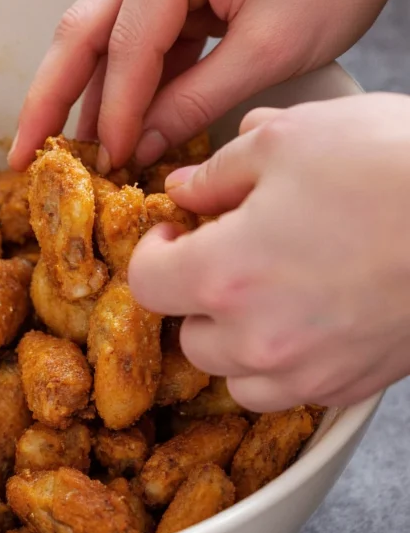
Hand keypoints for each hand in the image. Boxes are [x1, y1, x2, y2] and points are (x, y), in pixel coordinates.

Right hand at [7, 0, 397, 172]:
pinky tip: (118, 131)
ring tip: (65, 155)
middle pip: (80, 37)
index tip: (109, 164)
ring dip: (82, 101)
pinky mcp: (173, 0)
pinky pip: (133, 49)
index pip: (125, 50)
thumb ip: (198, 98)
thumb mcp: (270, 46)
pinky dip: (123, 92)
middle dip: (48, 101)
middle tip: (23, 155)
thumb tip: (145, 146)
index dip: (116, 114)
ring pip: (98, 44)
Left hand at [128, 93, 409, 411]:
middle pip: (187, 337)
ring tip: (265, 293)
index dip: (152, 253)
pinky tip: (307, 319)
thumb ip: (218, 171)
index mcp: (223, 275)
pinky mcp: (353, 385)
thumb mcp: (288, 139)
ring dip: (234, 338)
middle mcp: (258, 337)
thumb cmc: (391, 164)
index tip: (176, 232)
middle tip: (224, 257)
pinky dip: (282, 364)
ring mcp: (309, 370)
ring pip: (235, 375)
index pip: (146, 284)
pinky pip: (291, 392)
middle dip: (194, 296)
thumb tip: (183, 188)